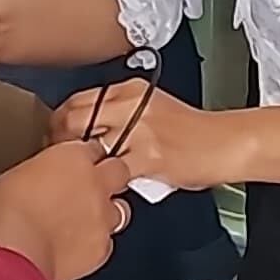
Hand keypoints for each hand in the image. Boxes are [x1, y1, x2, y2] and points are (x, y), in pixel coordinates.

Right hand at [0, 139, 135, 279]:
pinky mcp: (101, 248)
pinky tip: (76, 250)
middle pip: (118, 171)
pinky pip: (106, 244)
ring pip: (120, 210)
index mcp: (71, 157)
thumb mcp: (13, 176)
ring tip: (83, 222)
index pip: (92, 148)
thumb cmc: (4, 211)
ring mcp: (102, 216)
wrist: (14, 249)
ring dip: (105, 214)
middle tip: (91, 188)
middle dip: (110, 178)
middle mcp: (94, 183)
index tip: (74, 166)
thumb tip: (34, 181)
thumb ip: (36, 174)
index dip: (84, 158)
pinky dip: (94, 246)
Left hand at [51, 82, 239, 193]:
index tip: (55, 138)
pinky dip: (104, 182)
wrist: (224, 143)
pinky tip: (106, 189)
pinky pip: (113, 172)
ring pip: (89, 146)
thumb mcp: (151, 109)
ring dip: (78, 164)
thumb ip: (119, 115)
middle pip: (74, 118)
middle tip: (58, 160)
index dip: (59, 122)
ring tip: (79, 177)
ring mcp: (140, 130)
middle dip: (59, 141)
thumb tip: (84, 132)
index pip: (78, 100)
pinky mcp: (150, 156)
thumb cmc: (191, 132)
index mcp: (130, 90)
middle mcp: (132, 104)